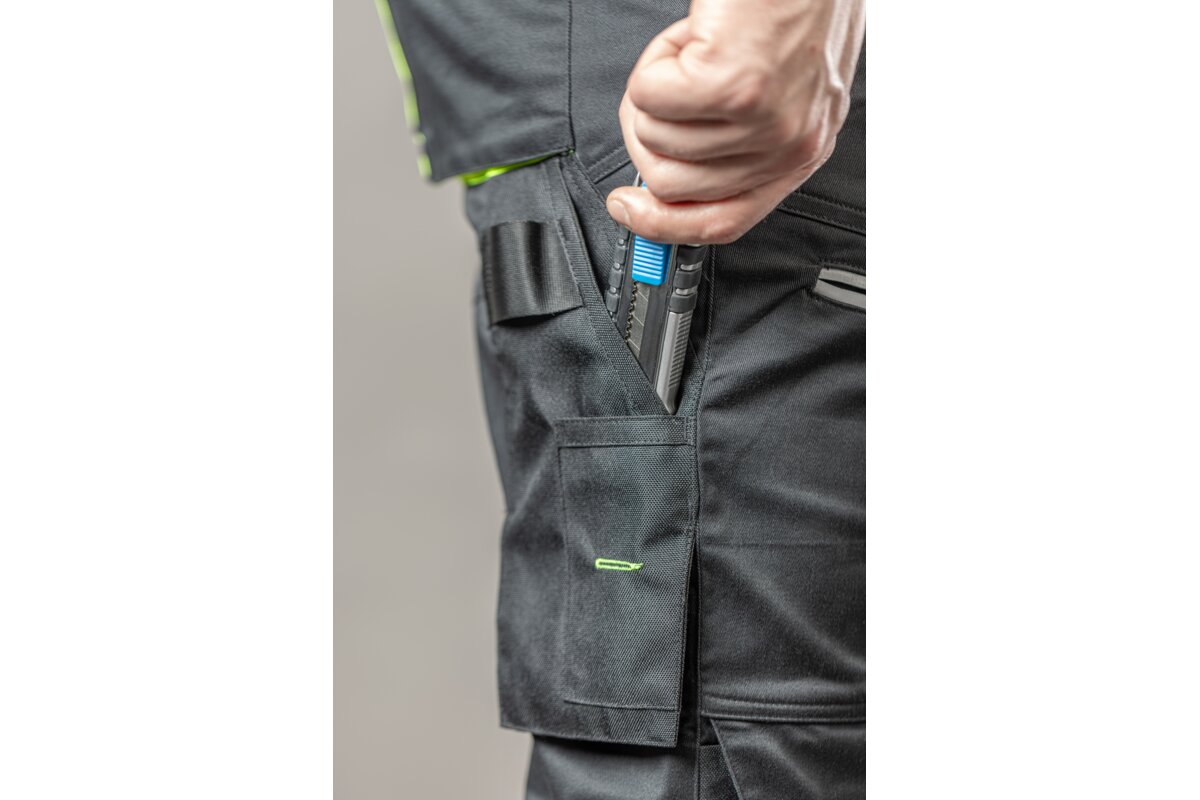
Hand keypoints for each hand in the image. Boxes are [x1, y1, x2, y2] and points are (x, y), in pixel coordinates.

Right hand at [606, 0, 863, 243]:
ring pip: (654, 137)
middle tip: (673, 86)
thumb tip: (666, 168)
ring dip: (657, 86)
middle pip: (671, 185)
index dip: (662, 224)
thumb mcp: (779, 94)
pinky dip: (654, 62)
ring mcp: (759, 120)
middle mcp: (786, 144)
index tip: (627, 207)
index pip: (723, 221)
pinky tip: (690, 38)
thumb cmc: (797, 5)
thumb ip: (733, 141)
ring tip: (694, 50)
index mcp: (799, 151)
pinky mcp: (729, 85)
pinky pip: (647, 97)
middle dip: (650, 131)